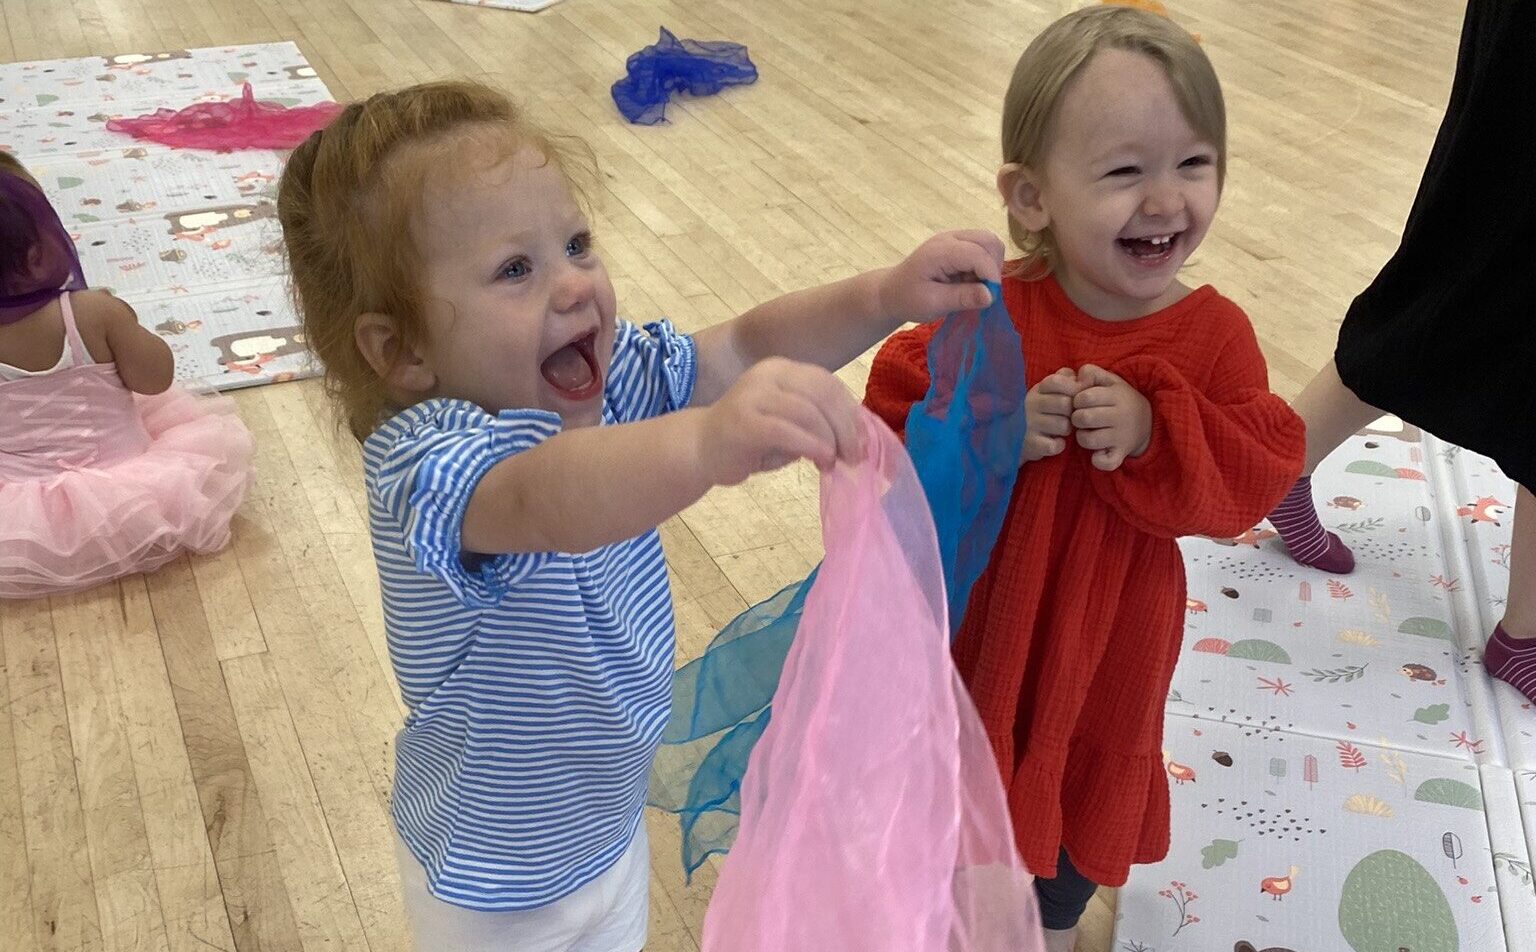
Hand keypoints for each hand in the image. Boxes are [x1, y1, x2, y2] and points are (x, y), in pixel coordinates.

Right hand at [700, 357, 864, 485]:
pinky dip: (812, 446)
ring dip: (830, 439)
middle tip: (854, 457)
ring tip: (835, 462)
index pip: (826, 383)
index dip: (850, 412)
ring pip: (808, 411)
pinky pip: (788, 430)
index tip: (862, 441)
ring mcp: (753, 394)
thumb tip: (857, 438)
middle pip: (822, 393)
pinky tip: (821, 460)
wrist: (699, 449)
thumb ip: (818, 422)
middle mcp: (768, 374)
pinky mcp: (745, 421)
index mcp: (781, 369)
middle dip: (846, 427)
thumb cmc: (749, 441)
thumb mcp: (789, 424)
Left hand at [877, 230, 1005, 323]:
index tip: (989, 298)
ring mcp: (955, 238)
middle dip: (993, 267)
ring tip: (974, 285)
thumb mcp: (932, 304)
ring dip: (990, 265)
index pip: (978, 254)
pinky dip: (985, 265)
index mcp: (940, 251)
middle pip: (989, 241)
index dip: (990, 276)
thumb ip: (962, 298)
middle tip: (981, 290)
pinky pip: (984, 248)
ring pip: (990, 242)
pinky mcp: (959, 244)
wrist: (892, 292)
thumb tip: (991, 295)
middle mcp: (950, 238)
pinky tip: (969, 280)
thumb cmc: (908, 299)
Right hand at [1023, 368, 1078, 462]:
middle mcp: (1031, 404)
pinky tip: (1054, 443)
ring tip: (1060, 431)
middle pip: (1065, 404)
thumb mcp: (1048, 391)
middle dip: (1072, 413)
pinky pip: (1055, 445)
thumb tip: (1086, 375)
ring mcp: (1029, 424)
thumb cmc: (1039, 411)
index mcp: (1037, 389)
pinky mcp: (1030, 444)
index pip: (1057, 381)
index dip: (1072, 389)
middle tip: (1068, 418)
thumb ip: (1066, 379)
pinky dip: (1059, 446)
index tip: (1073, 398)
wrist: (1010, 435)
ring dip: (1066, 430)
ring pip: (1064, 425)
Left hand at [1071, 364, 1151, 471]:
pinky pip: (1106, 463)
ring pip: (1088, 440)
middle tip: (1081, 419)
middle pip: (1083, 418)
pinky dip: (1098, 461)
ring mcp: (1121, 437)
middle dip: (1075, 419)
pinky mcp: (1120, 453)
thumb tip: (1077, 377)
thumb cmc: (1119, 399)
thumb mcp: (1110, 381)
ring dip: (1081, 437)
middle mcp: (1120, 416)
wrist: (1148, 422)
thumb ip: (1092, 373)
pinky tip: (1097, 453)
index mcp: (1116, 396)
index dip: (1075, 400)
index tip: (1080, 403)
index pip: (1083, 397)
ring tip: (1087, 432)